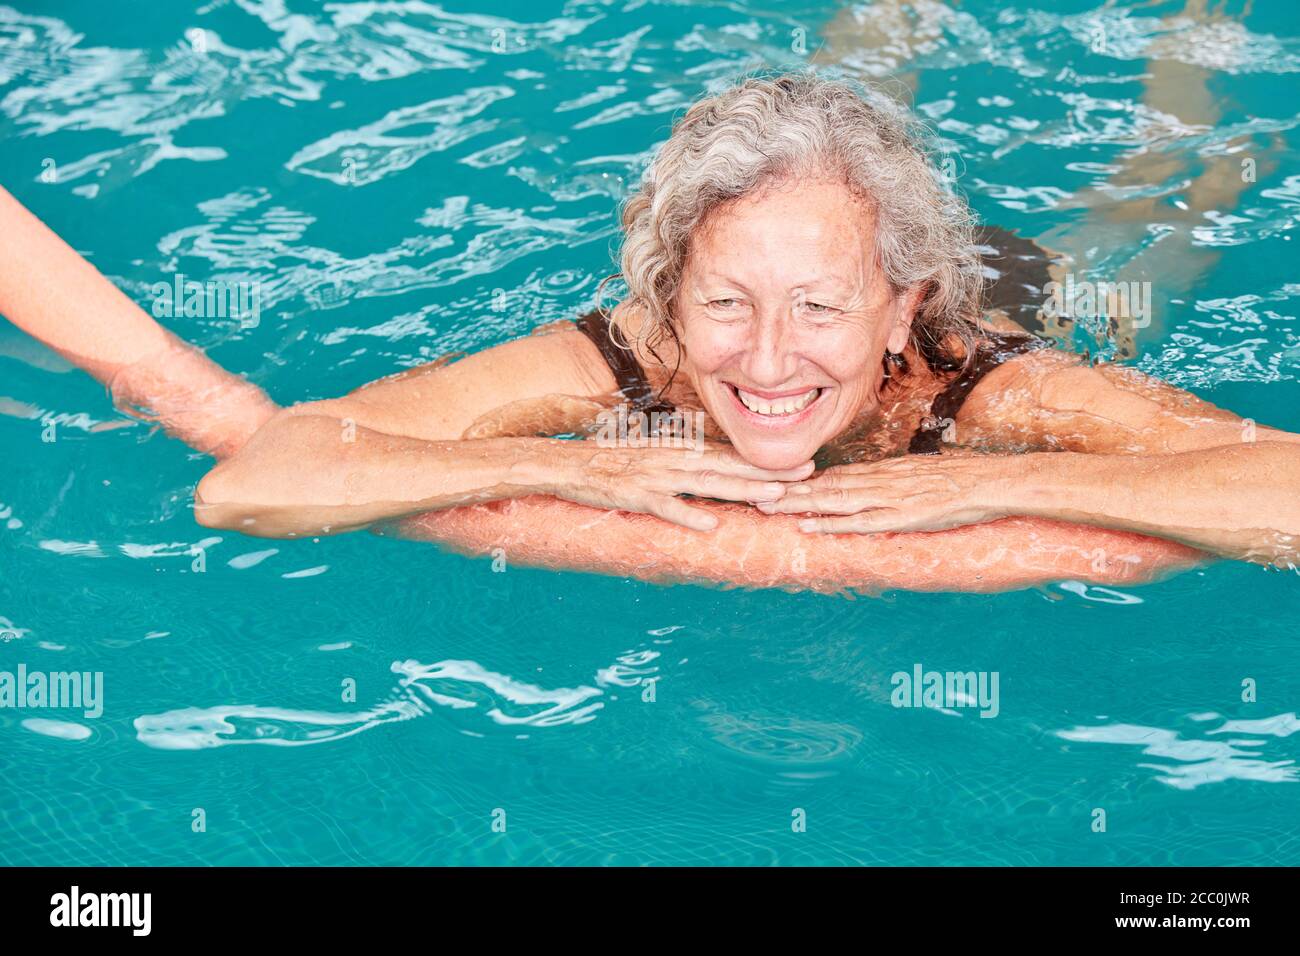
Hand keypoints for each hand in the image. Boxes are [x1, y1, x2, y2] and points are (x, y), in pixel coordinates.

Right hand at [544, 442, 813, 530]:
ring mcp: (657, 477)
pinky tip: (712, 524)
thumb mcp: (656, 457)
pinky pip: (668, 506)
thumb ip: (686, 463)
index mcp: (682, 451)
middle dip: (769, 472)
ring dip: (742, 489)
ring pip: (707, 484)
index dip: (767, 462)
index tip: (802, 465)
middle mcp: (676, 460)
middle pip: (730, 466)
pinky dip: (689, 514)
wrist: (571, 463)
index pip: (732, 456)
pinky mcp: (637, 495)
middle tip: (807, 476)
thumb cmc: (614, 464)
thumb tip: (716, 472)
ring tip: (774, 496)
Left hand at [755, 454, 1012, 532]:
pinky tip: (809, 528)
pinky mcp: (900, 516)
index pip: (833, 474)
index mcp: (882, 471)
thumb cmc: (960, 480)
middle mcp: (878, 480)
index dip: (802, 480)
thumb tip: (875, 487)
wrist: (989, 481)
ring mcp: (887, 497)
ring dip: (799, 505)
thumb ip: (894, 482)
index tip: (774, 483)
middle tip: (753, 493)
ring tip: (768, 507)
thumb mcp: (920, 474)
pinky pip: (859, 521)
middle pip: (824, 484)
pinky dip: (832, 524)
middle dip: (788, 490)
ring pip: (833, 500)